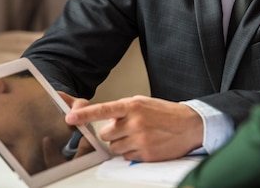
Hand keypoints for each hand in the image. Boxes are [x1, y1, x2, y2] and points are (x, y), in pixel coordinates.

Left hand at [65, 95, 203, 161]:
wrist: (190, 125)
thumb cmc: (166, 113)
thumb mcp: (144, 103)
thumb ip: (124, 109)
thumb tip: (106, 119)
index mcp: (133, 105)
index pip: (104, 110)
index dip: (84, 115)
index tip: (70, 118)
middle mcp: (135, 122)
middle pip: (106, 134)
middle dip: (114, 133)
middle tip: (129, 128)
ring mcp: (140, 139)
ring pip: (114, 147)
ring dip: (122, 143)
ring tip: (140, 136)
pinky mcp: (145, 154)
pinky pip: (126, 157)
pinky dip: (132, 152)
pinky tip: (145, 144)